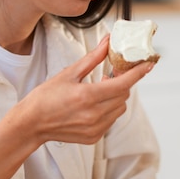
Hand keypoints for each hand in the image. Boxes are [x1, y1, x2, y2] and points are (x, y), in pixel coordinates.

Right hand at [19, 35, 154, 144]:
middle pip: (123, 94)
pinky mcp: (94, 137)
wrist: (31, 124)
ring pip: (119, 108)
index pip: (123, 83)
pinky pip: (111, 119)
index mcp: (88, 96)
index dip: (138, 73)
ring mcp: (95, 128)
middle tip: (110, 74)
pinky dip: (108, 110)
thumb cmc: (45, 97)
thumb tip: (107, 41)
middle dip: (121, 82)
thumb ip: (93, 58)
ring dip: (115, 96)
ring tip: (97, 90)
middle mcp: (94, 114)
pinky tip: (93, 105)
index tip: (148, 64)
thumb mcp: (69, 73)